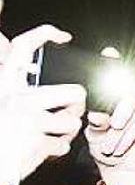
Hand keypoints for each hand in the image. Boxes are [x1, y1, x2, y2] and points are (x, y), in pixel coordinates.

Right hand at [0, 18, 85, 184]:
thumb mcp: (2, 104)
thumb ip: (19, 90)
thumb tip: (40, 78)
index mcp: (4, 84)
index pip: (24, 47)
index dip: (45, 34)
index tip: (63, 37)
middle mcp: (16, 98)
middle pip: (74, 93)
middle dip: (76, 106)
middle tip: (66, 113)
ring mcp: (28, 120)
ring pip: (73, 122)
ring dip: (65, 133)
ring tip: (47, 135)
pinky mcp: (37, 143)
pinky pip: (64, 145)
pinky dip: (56, 150)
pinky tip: (40, 150)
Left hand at [85, 89, 134, 184]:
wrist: (122, 167)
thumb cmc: (107, 146)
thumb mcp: (95, 134)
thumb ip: (96, 124)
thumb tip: (94, 116)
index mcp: (117, 93)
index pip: (115, 83)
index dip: (109, 92)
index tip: (99, 113)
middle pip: (132, 91)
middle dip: (120, 111)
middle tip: (111, 127)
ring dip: (120, 133)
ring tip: (109, 148)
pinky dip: (129, 136)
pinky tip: (120, 148)